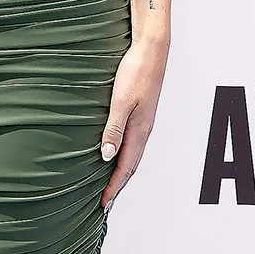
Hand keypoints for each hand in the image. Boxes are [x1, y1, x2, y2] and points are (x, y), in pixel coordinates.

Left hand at [100, 37, 168, 209]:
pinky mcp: (141, 112)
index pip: (125, 167)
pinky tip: (114, 154)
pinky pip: (131, 142)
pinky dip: (123, 155)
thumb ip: (113, 129)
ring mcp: (143, 122)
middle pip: (130, 166)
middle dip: (117, 186)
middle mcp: (143, 130)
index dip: (113, 187)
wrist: (151, 49)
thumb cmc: (135, 71)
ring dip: (120, 172)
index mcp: (139, 130)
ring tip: (109, 186)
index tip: (103, 205)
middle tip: (104, 204)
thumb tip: (107, 157)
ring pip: (131, 155)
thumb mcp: (120, 101)